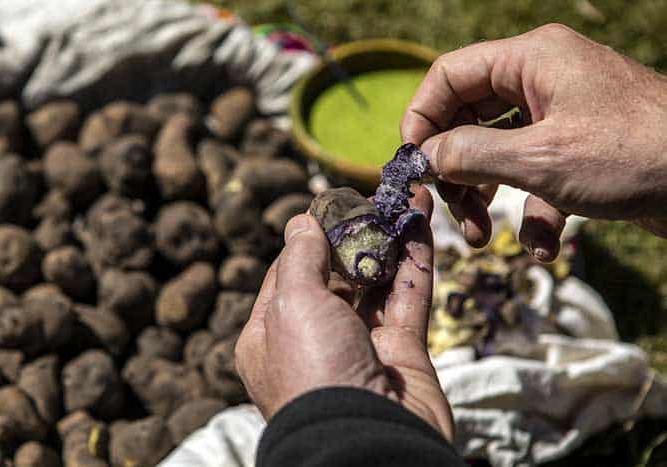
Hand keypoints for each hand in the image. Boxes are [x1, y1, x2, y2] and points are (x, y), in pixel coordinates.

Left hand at [235, 187, 453, 440]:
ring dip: (392, 240)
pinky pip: (409, 298)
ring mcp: (362, 347)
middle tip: (374, 198)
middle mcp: (315, 340)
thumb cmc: (314, 370)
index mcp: (272, 336)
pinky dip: (416, 262)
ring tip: (407, 199)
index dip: (309, 238)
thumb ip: (299, 259)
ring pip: (377, 283)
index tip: (331, 206)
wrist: (368, 442)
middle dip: (356, 236)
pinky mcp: (403, 354)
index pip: (288, 275)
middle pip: (336, 277)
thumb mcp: (291, 305)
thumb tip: (300, 222)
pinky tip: (422, 224)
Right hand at [401, 23, 666, 260]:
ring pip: (495, 153)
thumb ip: (470, 154)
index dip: (422, 117)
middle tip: (450, 209)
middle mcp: (541, 82)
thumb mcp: (538, 159)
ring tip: (483, 238)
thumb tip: (424, 157)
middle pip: (468, 119)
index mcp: (531, 61)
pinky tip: (543, 244)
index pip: (449, 76)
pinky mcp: (576, 153)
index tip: (413, 163)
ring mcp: (560, 118)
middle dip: (455, 171)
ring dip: (484, 198)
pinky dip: (531, 213)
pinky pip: (532, 177)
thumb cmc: (634, 157)